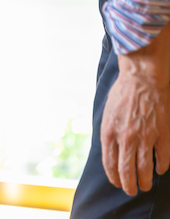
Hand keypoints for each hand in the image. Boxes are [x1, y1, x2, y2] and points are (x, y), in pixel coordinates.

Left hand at [101, 22, 169, 195]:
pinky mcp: (161, 133)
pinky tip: (159, 170)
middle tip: (131, 191)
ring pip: (144, 168)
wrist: (141, 79)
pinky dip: (161, 166)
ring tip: (145, 186)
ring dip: (144, 180)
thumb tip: (110, 150)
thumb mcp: (106, 113)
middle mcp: (125, 138)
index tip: (117, 183)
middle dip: (128, 184)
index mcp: (108, 133)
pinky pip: (162, 156)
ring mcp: (144, 137)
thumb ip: (108, 133)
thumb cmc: (121, 93)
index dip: (113, 177)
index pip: (109, 163)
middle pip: (126, 170)